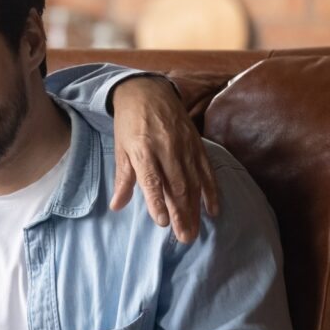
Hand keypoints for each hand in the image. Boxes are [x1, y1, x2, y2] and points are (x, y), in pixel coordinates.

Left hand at [110, 76, 218, 242]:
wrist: (148, 91)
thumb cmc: (129, 123)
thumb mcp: (120, 147)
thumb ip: (123, 178)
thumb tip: (117, 205)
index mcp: (143, 149)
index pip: (152, 180)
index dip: (158, 201)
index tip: (162, 222)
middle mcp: (166, 148)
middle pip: (177, 186)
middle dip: (181, 214)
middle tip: (185, 238)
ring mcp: (184, 146)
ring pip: (193, 182)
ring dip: (195, 209)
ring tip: (195, 231)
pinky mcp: (197, 144)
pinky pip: (207, 171)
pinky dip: (211, 191)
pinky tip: (212, 210)